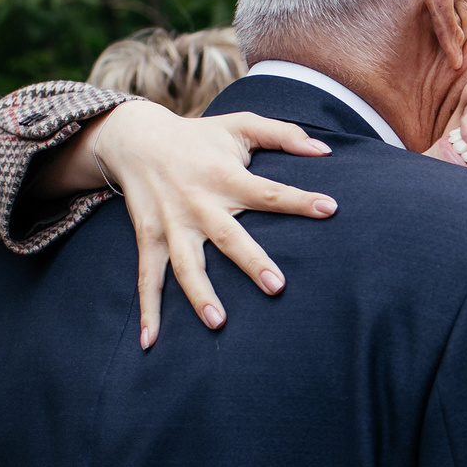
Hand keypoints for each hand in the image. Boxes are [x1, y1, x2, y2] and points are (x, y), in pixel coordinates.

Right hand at [38, 99, 338, 344]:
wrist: (136, 138)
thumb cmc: (200, 137)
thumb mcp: (241, 125)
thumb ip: (283, 134)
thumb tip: (325, 149)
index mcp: (225, 175)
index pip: (267, 191)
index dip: (298, 200)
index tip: (330, 209)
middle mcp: (198, 202)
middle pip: (228, 236)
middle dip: (250, 261)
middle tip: (277, 287)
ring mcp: (172, 224)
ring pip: (186, 264)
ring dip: (199, 293)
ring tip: (218, 322)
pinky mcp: (148, 238)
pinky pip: (147, 278)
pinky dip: (148, 309)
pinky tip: (152, 342)